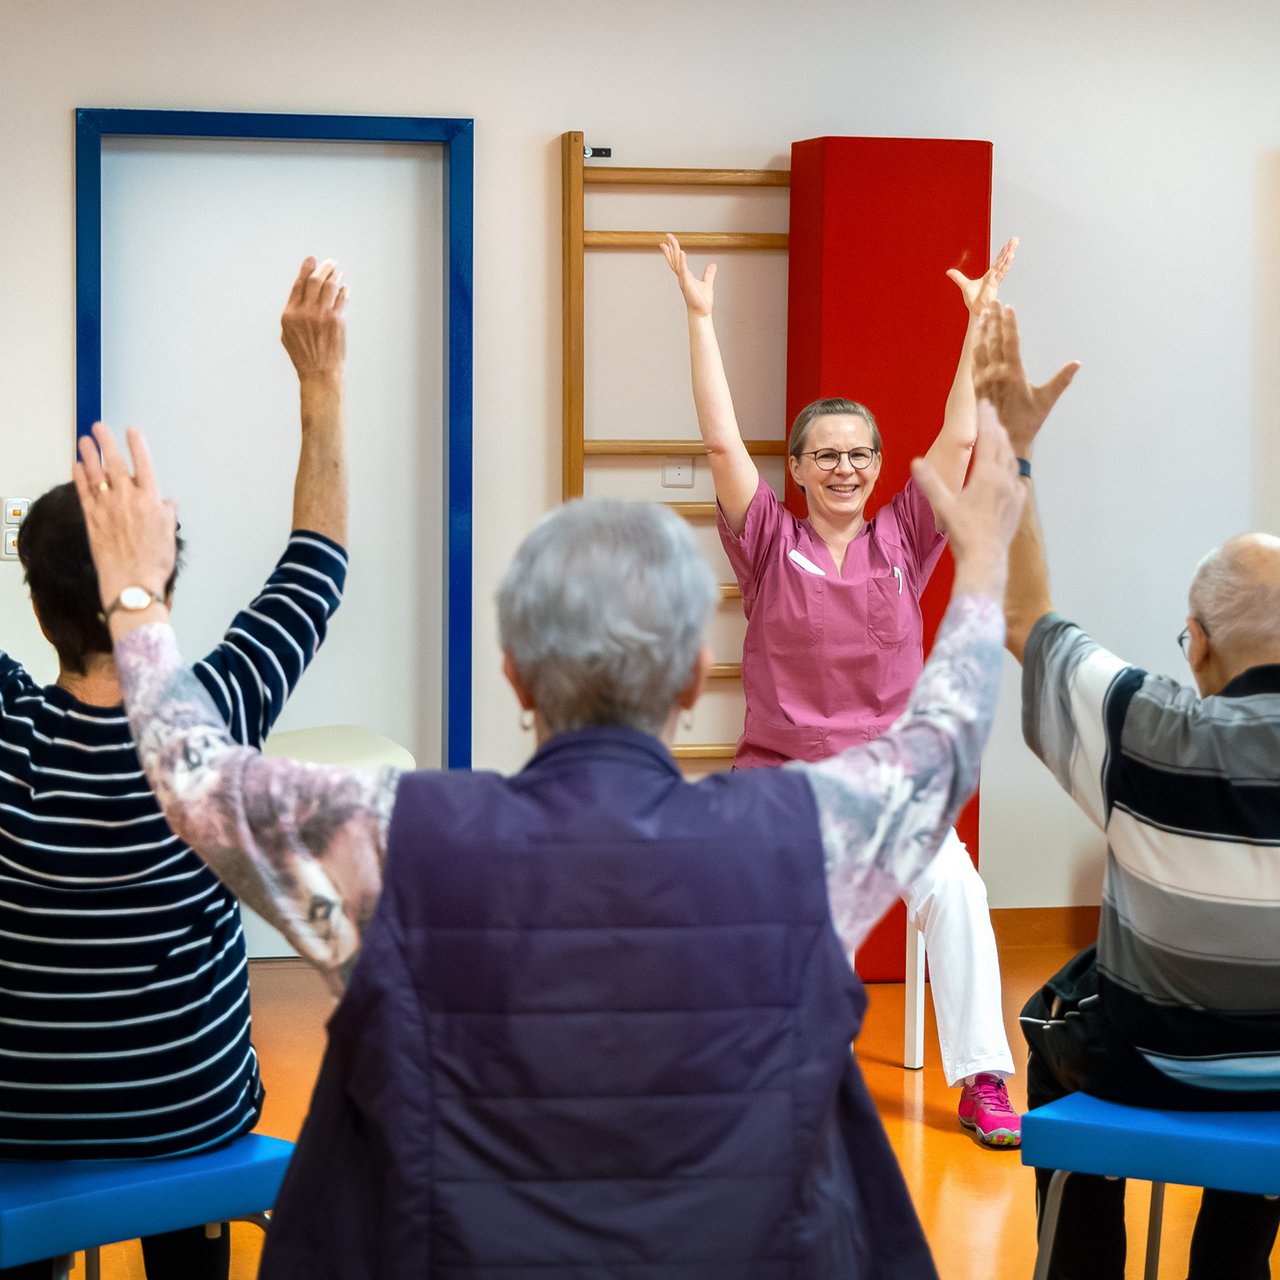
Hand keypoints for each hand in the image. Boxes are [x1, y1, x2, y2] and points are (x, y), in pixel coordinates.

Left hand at [73, 423, 177, 614]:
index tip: (132, 431)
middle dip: (106, 442)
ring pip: (96, 473)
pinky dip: (79, 477)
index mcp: (150, 500)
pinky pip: (83, 491)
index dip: (137, 445)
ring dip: (89, 454)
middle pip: (114, 462)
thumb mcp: (169, 533)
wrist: (132, 581)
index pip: (143, 464)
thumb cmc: (154, 561)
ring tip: (84, 440)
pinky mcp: (92, 518)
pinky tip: (77, 466)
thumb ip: (167, 513)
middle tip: (99, 427)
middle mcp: (127, 498)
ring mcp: (107, 507)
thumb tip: (168, 502)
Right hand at [281, 257, 347, 379]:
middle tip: (330, 262)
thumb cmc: (303, 357)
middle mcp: (304, 312)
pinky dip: (343, 291)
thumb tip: (300, 298)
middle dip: (323, 268)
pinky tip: (345, 288)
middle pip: (314, 281)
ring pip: (329, 286)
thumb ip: (292, 315)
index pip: (298, 285)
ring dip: (335, 276)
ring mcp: (321, 315)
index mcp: (289, 314)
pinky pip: (341, 298)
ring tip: (338, 272)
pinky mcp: (336, 320)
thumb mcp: (288, 336)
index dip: (305, 269)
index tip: (311, 260)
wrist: (319, 373)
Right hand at [660, 233, 715, 317]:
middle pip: (674, 259)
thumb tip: (713, 265)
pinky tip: (682, 252)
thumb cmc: (702, 301)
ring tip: (671, 240)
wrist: (702, 312)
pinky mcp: (687, 284)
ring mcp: (683, 280)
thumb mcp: (707, 283)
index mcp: (685, 276)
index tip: (667, 241)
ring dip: (674, 251)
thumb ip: (709, 274)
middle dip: (670, 247)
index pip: (676, 260)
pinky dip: (682, 261)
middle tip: (666, 235)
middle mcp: (682, 277)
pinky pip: (684, 270)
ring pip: (676, 262)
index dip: (672, 251)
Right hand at [911, 405, 1026, 593]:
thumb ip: (930, 482)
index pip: (988, 438)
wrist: (986, 557)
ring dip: (1004, 444)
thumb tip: (916, 462)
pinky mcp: (1018, 504)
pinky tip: (1008, 470)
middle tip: (991, 411)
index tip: (984, 403)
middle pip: (1003, 444)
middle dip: (996, 426)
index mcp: (987, 475)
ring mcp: (1014, 491)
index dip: (986, 419)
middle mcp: (1004, 479)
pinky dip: (1010, 467)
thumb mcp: (943, 505)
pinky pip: (1016, 478)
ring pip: (1011, 460)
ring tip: (999, 434)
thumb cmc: (964, 532)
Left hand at [947, 236, 1017, 315]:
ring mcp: (995, 279)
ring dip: (1009, 253)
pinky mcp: (995, 284)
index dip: (1002, 252)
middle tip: (1016, 239)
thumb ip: (958, 277)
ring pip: (1004, 264)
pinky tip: (1011, 256)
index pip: (997, 261)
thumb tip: (949, 271)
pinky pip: (1001, 272)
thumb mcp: (964, 284)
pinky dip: (1006, 264)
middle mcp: (994, 276)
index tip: (1008, 244)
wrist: (975, 309)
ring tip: (1015, 244)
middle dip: (1009, 249)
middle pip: (1003, 260)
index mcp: (989, 275)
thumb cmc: (973, 300)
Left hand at [972, 302, 1078, 453]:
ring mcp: (984, 380)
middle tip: (993, 302)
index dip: (1009, 323)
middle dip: (993, 320)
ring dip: (983, 330)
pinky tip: (976, 338)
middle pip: (994, 341)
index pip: (1010, 342)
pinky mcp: (977, 387)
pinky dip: (976, 347)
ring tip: (983, 314)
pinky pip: (975, 362)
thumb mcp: (1046, 400)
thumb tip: (1077, 363)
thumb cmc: (1028, 421)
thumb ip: (1061, 380)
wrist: (1005, 440)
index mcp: (1013, 374)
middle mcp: (996, 374)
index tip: (1008, 308)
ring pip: (981, 349)